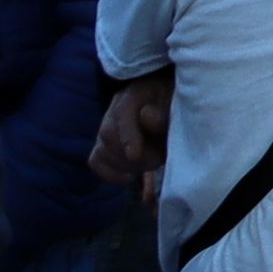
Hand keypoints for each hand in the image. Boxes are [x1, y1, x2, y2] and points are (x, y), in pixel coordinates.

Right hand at [88, 77, 166, 199]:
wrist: (165, 107)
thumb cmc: (173, 105)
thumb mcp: (175, 103)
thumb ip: (164, 112)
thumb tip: (146, 117)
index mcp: (134, 94)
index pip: (122, 113)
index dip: (127, 136)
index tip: (134, 155)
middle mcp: (113, 109)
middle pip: (108, 135)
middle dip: (135, 155)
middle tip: (159, 159)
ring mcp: (105, 128)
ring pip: (102, 152)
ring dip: (127, 165)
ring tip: (151, 162)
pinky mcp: (103, 146)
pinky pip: (96, 162)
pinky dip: (111, 173)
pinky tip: (130, 176)